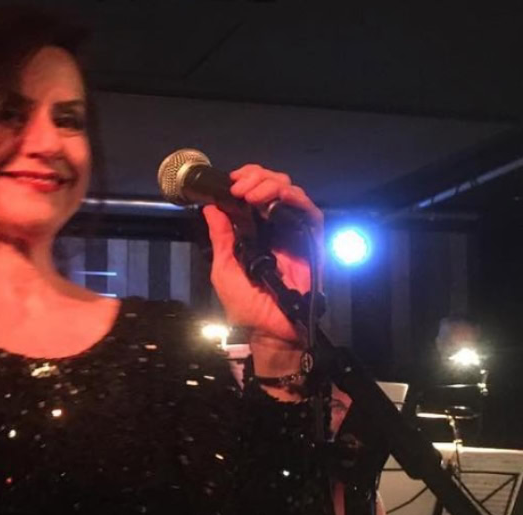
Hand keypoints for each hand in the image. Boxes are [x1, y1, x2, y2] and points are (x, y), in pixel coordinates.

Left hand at [204, 164, 323, 343]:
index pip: (256, 192)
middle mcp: (277, 227)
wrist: (268, 328)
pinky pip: (310, 212)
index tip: (232, 180)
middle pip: (275, 185)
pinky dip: (294, 200)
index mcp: (255, 231)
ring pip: (292, 192)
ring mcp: (296, 233)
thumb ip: (221, 238)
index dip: (247, 178)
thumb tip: (210, 209)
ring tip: (251, 194)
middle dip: (257, 177)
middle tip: (239, 187)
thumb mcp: (224, 268)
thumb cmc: (246, 305)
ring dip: (271, 185)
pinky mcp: (313, 242)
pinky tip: (276, 200)